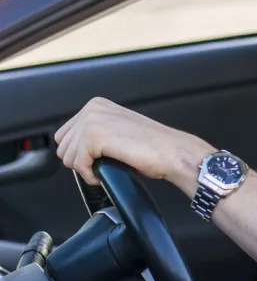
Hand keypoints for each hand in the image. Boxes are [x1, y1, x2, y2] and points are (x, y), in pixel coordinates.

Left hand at [54, 97, 214, 194]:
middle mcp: (92, 108)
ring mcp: (92, 120)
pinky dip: (89, 176)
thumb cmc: (152, 146)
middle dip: (80, 162)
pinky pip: (78, 165)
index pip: (64, 135)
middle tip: (102, 164)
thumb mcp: (117, 130)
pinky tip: (104, 173)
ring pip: (67, 157)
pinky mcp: (95, 136)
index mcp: (97, 105)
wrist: (170, 151)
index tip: (97, 158)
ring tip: (106, 167)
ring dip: (85, 169)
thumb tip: (74, 150)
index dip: (79, 153)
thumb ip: (95, 132)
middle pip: (63, 147)